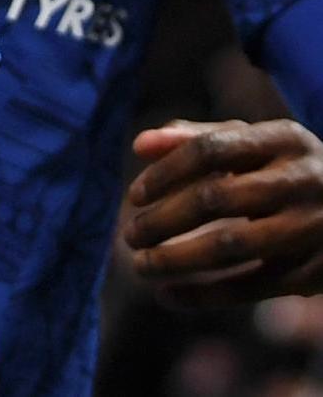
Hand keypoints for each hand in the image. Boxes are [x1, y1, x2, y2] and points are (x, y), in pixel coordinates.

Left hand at [121, 119, 322, 305]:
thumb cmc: (287, 169)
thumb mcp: (254, 144)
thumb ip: (195, 138)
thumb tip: (139, 145)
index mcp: (283, 139)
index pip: (210, 149)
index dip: (166, 173)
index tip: (134, 196)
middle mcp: (302, 180)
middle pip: (216, 198)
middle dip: (164, 220)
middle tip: (130, 235)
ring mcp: (313, 227)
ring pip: (233, 246)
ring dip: (179, 259)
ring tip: (141, 266)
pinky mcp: (317, 272)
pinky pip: (253, 287)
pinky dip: (207, 295)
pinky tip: (169, 296)